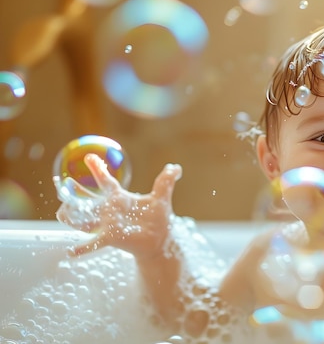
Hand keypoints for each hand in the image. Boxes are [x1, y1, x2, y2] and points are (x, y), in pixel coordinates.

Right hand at [55, 153, 181, 258]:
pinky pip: (94, 243)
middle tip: (62, 183)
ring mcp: (108, 224)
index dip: (97, 169)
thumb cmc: (158, 218)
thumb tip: (176, 167)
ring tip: (61, 212)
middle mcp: (110, 210)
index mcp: (120, 198)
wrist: (161, 239)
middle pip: (88, 200)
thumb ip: (165, 180)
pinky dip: (83, 248)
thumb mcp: (161, 197)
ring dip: (72, 217)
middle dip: (74, 192)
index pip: (106, 181)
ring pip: (84, 220)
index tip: (89, 157)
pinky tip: (71, 252)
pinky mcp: (111, 238)